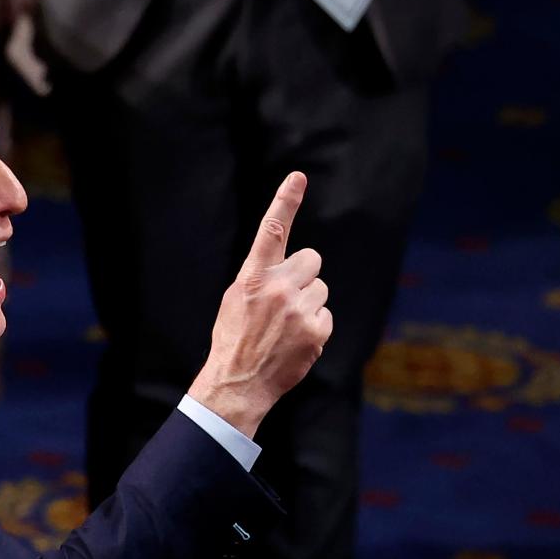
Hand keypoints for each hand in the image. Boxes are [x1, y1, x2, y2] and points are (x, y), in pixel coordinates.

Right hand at [188, 172, 332, 438]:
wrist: (238, 382)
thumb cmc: (234, 338)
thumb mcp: (236, 299)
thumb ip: (261, 276)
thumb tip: (288, 265)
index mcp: (253, 277)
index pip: (272, 230)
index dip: (285, 201)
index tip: (298, 177)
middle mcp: (278, 288)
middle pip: (311, 259)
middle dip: (304, 275)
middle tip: (286, 297)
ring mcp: (299, 309)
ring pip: (321, 288)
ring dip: (309, 302)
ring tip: (286, 325)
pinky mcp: (316, 330)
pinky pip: (325, 314)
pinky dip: (314, 326)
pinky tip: (294, 340)